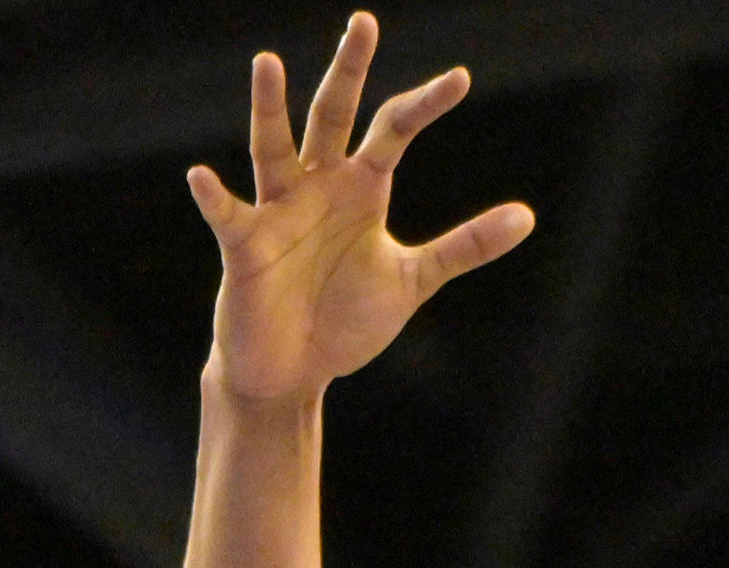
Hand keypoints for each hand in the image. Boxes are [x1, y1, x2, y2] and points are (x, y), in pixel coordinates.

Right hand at [192, 15, 533, 402]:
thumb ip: (464, 246)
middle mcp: (318, 185)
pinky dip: (214, 198)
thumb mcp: (413, 281)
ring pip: (273, 147)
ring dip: (269, 108)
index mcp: (360, 188)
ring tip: (268, 63)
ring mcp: (278, 211)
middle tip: (364, 22)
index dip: (424, 105)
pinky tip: (202, 177)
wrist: (294, 372)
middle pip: (334, 115)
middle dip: (348, 71)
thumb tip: (527, 216)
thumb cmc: (345, 321)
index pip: (394, 130)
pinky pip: (227, 216)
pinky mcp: (245, 247)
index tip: (461, 80)